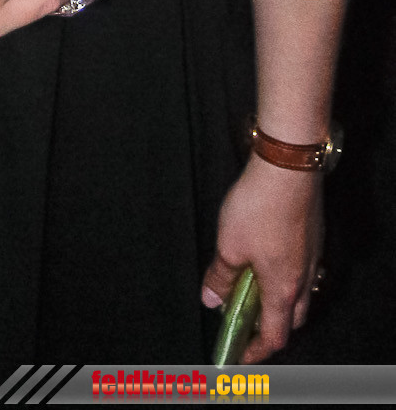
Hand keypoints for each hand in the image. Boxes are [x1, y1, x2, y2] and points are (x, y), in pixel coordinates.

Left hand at [202, 154, 323, 358]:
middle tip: (242, 322)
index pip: (274, 336)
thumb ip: (220, 276)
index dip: (256, 351)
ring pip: (298, 293)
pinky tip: (263, 258)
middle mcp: (303, 278)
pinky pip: (300, 269)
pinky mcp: (312, 236)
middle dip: (269, 327)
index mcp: (284, 289)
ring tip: (248, 288)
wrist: (288, 167)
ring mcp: (311, 256)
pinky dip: (283, 275)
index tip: (238, 355)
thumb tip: (211, 300)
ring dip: (276, 299)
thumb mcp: (229, 245)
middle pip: (291, 318)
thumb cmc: (259, 207)